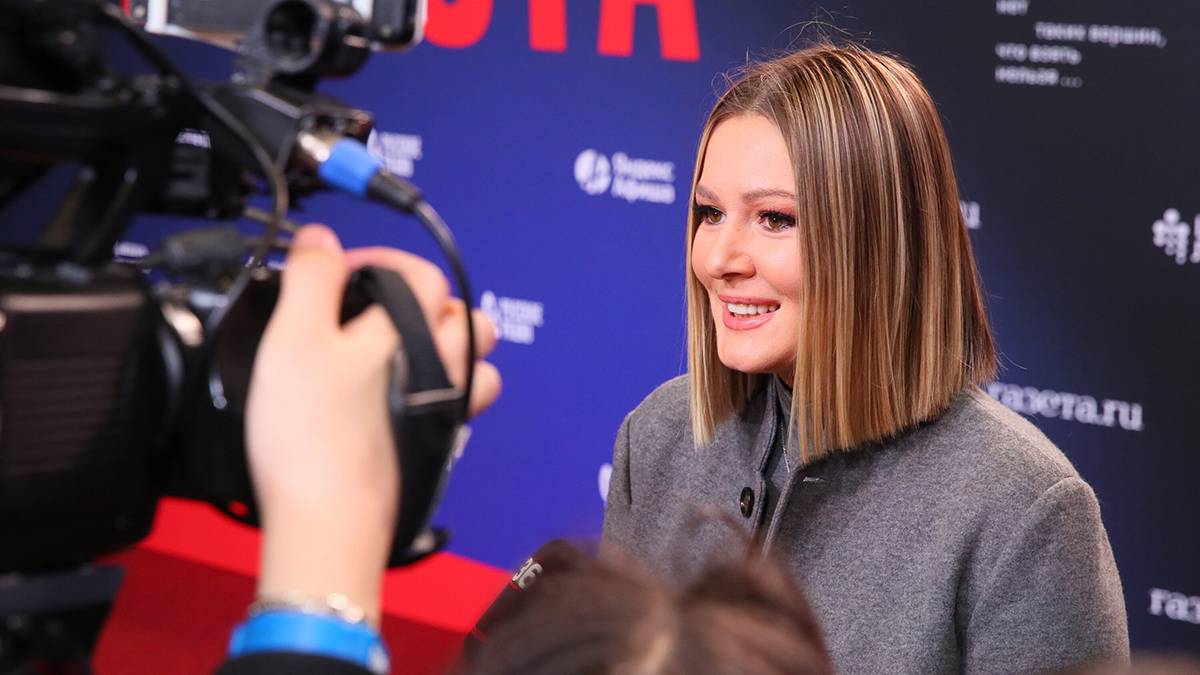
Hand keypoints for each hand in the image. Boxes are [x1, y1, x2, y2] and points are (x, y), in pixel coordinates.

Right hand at [245, 224, 499, 624]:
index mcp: (417, 331)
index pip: (421, 272)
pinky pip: (456, 405)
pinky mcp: (435, 445)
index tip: (334, 274)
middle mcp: (447, 367)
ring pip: (471, 363)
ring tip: (392, 351)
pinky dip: (439, 391)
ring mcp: (447, 410)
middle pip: (461, 315)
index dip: (378, 260)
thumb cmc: (311, 432)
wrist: (328, 522)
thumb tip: (322, 239)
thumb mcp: (294, 337)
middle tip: (365, 311)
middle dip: (419, 301)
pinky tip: (398, 396)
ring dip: (443, 346)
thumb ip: (312, 279)